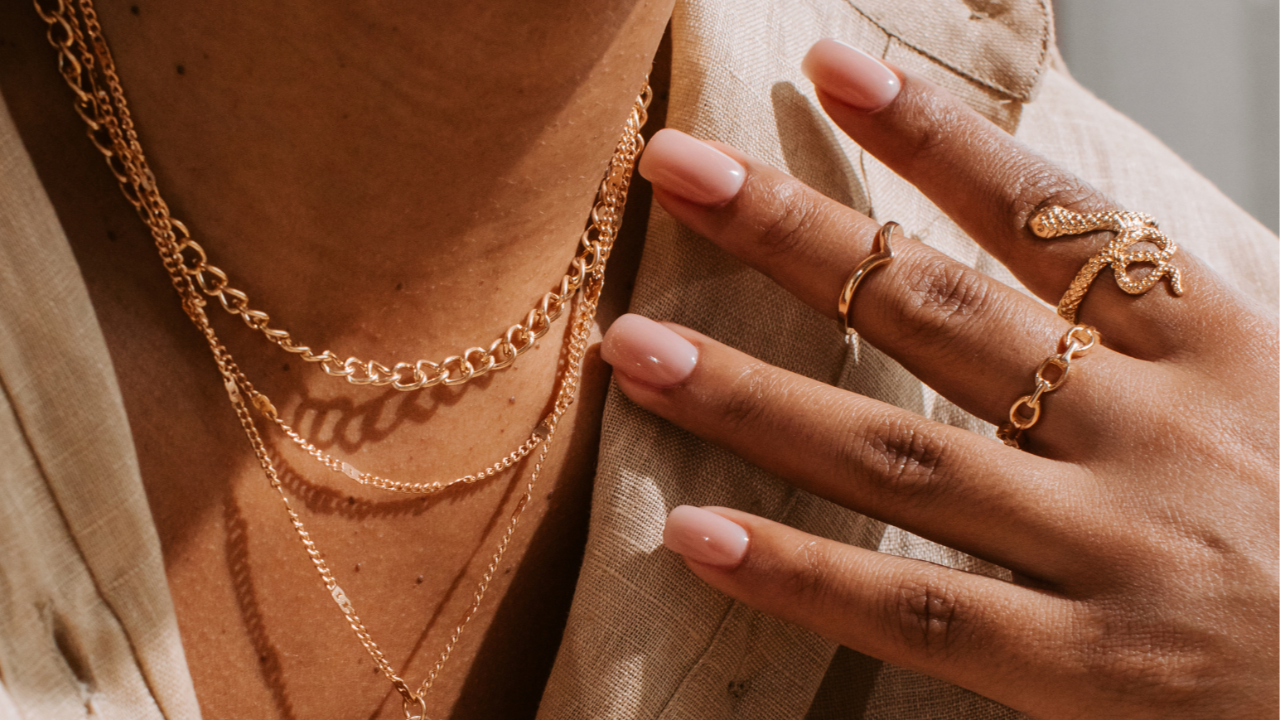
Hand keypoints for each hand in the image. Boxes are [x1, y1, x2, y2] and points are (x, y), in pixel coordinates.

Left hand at [601, 39, 1279, 716]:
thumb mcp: (1278, 387)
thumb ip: (1167, 317)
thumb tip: (1053, 235)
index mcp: (1217, 347)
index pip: (1051, 215)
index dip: (936, 135)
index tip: (829, 67)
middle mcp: (1155, 432)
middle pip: (939, 313)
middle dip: (796, 234)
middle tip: (678, 167)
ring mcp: (1116, 552)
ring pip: (901, 454)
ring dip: (756, 393)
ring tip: (637, 347)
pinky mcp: (1091, 673)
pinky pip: (919, 611)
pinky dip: (803, 574)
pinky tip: (698, 533)